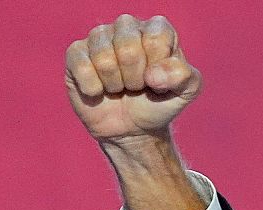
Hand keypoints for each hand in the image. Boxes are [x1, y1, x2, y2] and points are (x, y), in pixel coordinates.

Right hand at [64, 14, 200, 146]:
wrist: (133, 129)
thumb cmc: (159, 103)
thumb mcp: (187, 92)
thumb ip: (185, 76)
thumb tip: (153, 74)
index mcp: (156, 29)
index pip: (156, 38)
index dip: (158, 67)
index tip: (159, 80)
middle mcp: (126, 26)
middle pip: (128, 48)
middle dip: (136, 78)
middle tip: (138, 86)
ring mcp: (99, 37)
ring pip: (104, 58)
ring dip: (115, 84)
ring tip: (120, 87)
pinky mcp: (76, 53)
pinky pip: (82, 67)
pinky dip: (94, 88)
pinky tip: (99, 90)